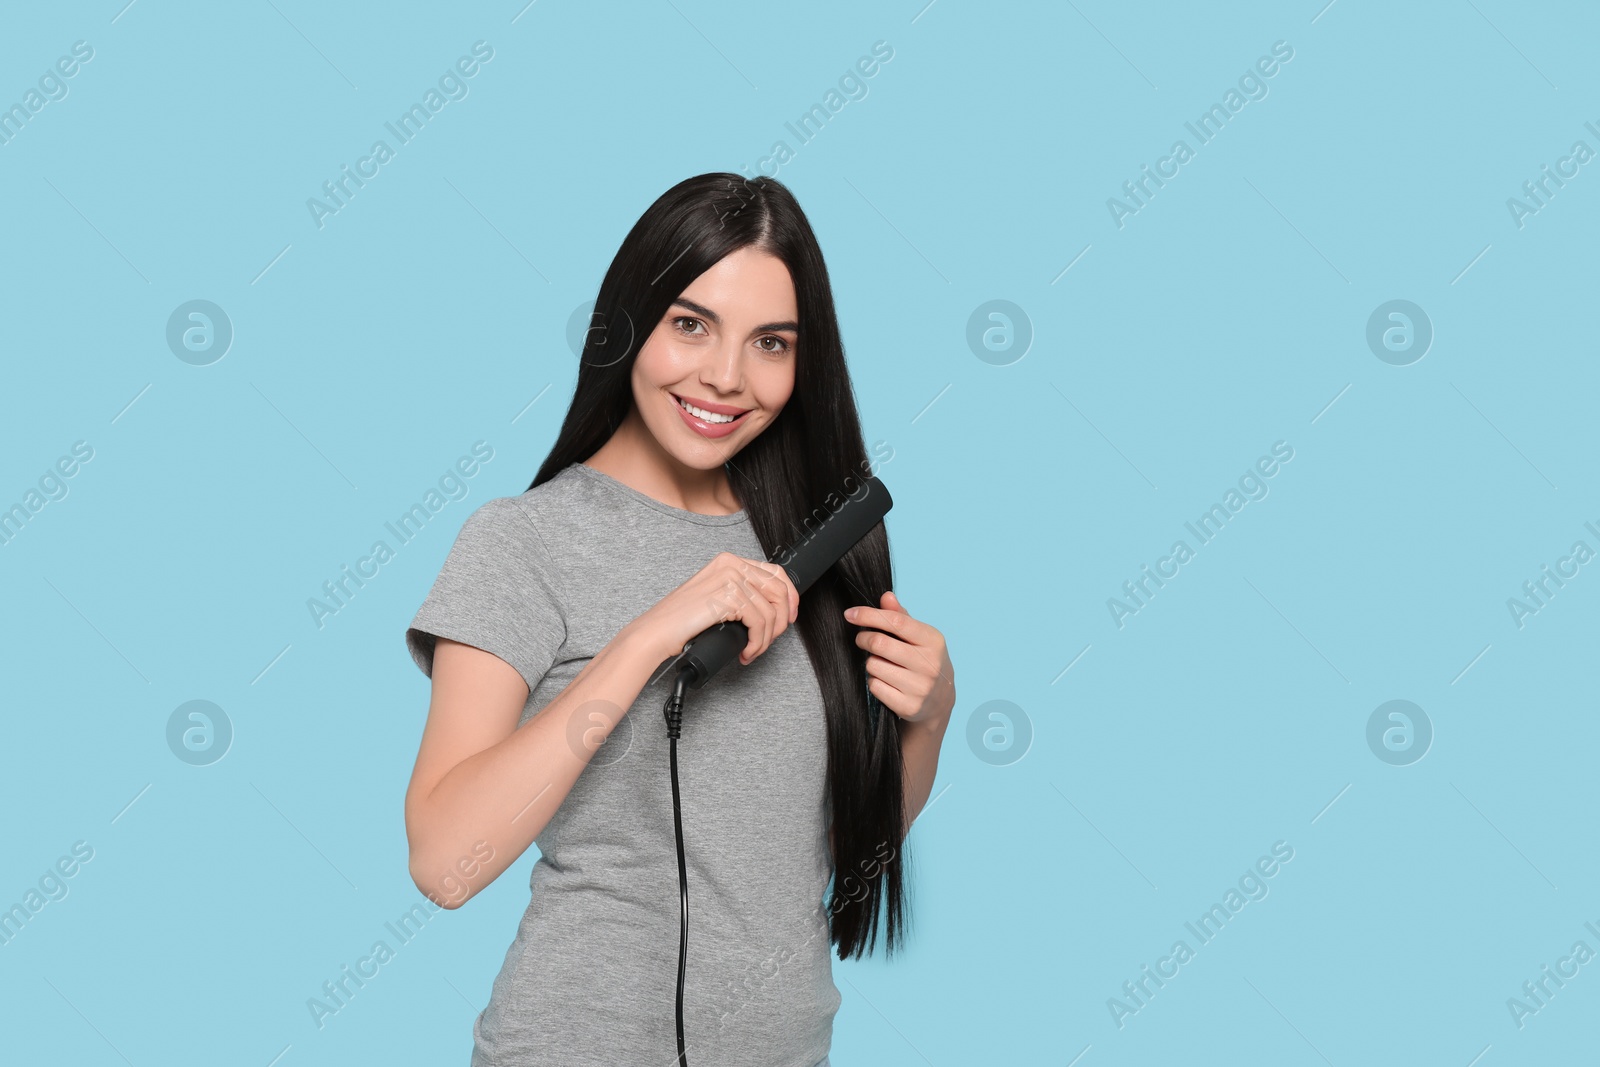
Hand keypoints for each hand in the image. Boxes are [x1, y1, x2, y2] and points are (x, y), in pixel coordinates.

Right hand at [634, 551, 798, 666]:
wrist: (656, 631)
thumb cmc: (681, 620)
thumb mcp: (716, 597)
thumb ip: (741, 594)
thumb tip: (774, 607)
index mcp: (729, 561)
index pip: (775, 572)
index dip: (789, 596)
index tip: (789, 616)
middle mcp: (731, 565)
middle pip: (779, 591)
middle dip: (780, 621)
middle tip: (769, 640)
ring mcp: (729, 579)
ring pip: (771, 612)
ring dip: (766, 639)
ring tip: (752, 650)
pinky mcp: (728, 598)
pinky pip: (759, 623)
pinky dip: (757, 643)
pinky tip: (746, 651)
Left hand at [843, 590, 954, 729]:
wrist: (940, 701)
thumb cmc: (925, 660)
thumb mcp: (920, 637)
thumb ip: (901, 616)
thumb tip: (886, 596)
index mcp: (933, 640)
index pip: (895, 622)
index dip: (869, 615)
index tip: (850, 614)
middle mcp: (929, 664)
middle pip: (879, 644)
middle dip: (864, 638)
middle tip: (861, 639)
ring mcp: (920, 687)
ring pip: (873, 665)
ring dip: (871, 662)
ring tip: (882, 663)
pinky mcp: (909, 706)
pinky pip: (875, 686)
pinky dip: (874, 680)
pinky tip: (886, 680)